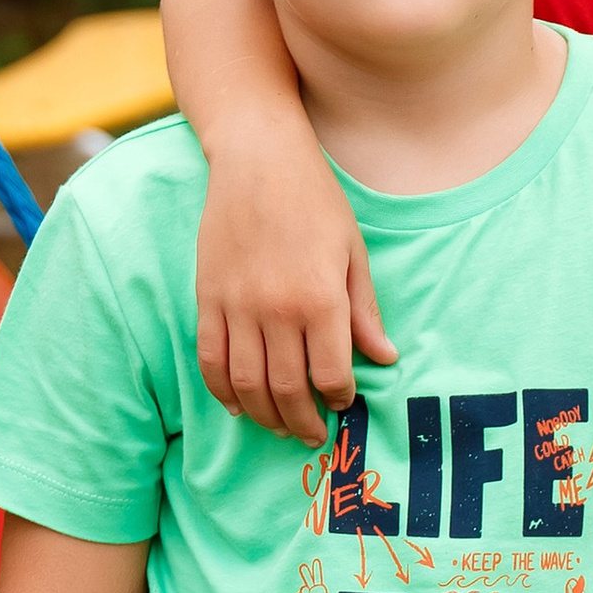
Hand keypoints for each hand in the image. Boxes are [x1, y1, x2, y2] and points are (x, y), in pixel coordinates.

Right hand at [193, 140, 395, 442]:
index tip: (343, 402)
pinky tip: (238, 405)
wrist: (257, 158)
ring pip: (247, 384)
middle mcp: (277, 309)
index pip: (331, 374)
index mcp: (321, 299)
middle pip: (287, 389)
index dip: (339, 398)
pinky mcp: (207, 297)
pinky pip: (211, 359)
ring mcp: (237, 305)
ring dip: (264, 416)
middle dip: (303, 421)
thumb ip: (364, 312)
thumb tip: (385, 359)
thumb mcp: (353, 253)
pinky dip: (222, 391)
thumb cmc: (315, 201)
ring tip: (279, 426)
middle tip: (312, 434)